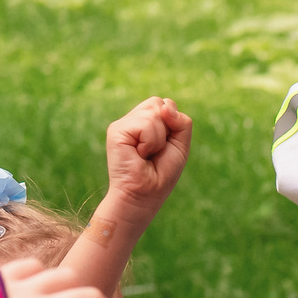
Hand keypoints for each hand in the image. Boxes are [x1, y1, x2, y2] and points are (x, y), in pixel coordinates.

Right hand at [100, 95, 193, 216]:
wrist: (145, 194)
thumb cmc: (162, 173)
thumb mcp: (180, 145)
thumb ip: (181, 122)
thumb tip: (165, 106)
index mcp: (146, 121)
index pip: (166, 104)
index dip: (173, 124)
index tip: (164, 147)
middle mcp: (133, 119)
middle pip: (159, 103)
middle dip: (166, 129)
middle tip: (155, 151)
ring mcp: (123, 124)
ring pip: (154, 112)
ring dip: (158, 139)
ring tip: (146, 154)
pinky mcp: (116, 130)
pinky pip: (145, 125)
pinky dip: (150, 142)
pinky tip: (139, 154)